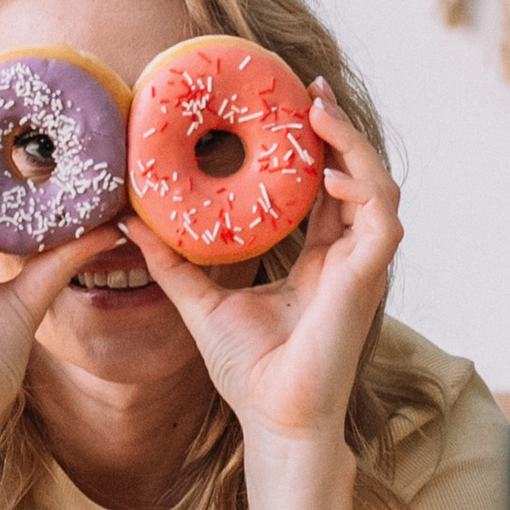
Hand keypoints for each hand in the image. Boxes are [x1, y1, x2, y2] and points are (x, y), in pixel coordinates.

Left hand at [123, 81, 400, 455]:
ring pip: (377, 188)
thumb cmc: (248, 372)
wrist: (274, 421)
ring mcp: (362, 267)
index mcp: (317, 260)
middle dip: (339, 129)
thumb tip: (127, 221)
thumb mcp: (200, 302)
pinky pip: (382, 220)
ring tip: (319, 113)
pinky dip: (363, 189)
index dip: (316, 147)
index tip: (293, 104)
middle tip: (311, 88)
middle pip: (355, 176)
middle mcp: (346, 257)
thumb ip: (172, 261)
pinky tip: (329, 174)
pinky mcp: (368, 280)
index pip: (325, 189)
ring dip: (354, 146)